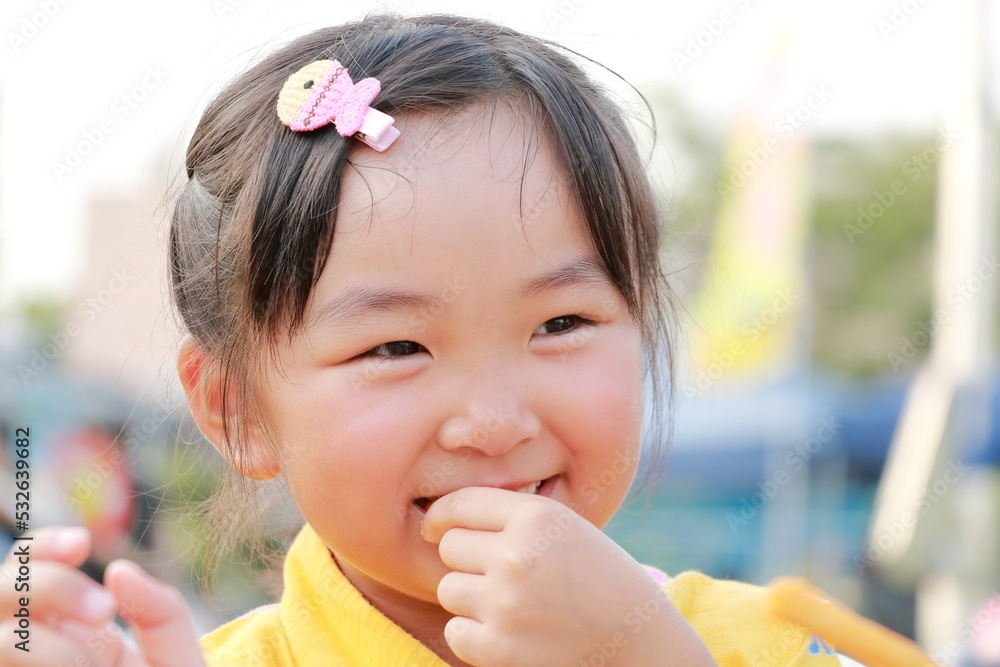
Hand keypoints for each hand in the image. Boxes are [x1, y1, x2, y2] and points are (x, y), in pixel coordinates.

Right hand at [0, 526, 206, 665]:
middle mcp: (36, 649)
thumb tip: (119, 570)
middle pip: (1, 590)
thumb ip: (161, 613)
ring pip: (2, 638)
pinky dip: (55, 659)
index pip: (26, 567)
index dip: (43, 544)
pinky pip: (9, 661)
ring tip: (105, 660)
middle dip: (49, 586)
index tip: (82, 541)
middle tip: (105, 609)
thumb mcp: (176, 656)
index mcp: (69, 629)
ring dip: (52, 642)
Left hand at [423, 488, 716, 666]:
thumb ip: (515, 518)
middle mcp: (518, 554)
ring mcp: (506, 604)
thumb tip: (443, 519)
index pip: (461, 503)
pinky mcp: (498, 649)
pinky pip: (456, 631)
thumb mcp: (568, 530)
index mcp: (538, 516)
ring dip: (470, 598)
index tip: (436, 526)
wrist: (642, 647)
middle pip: (450, 546)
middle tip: (497, 574)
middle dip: (465, 559)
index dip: (442, 515)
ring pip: (449, 588)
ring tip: (510, 605)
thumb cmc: (603, 582)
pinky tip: (509, 633)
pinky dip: (474, 635)